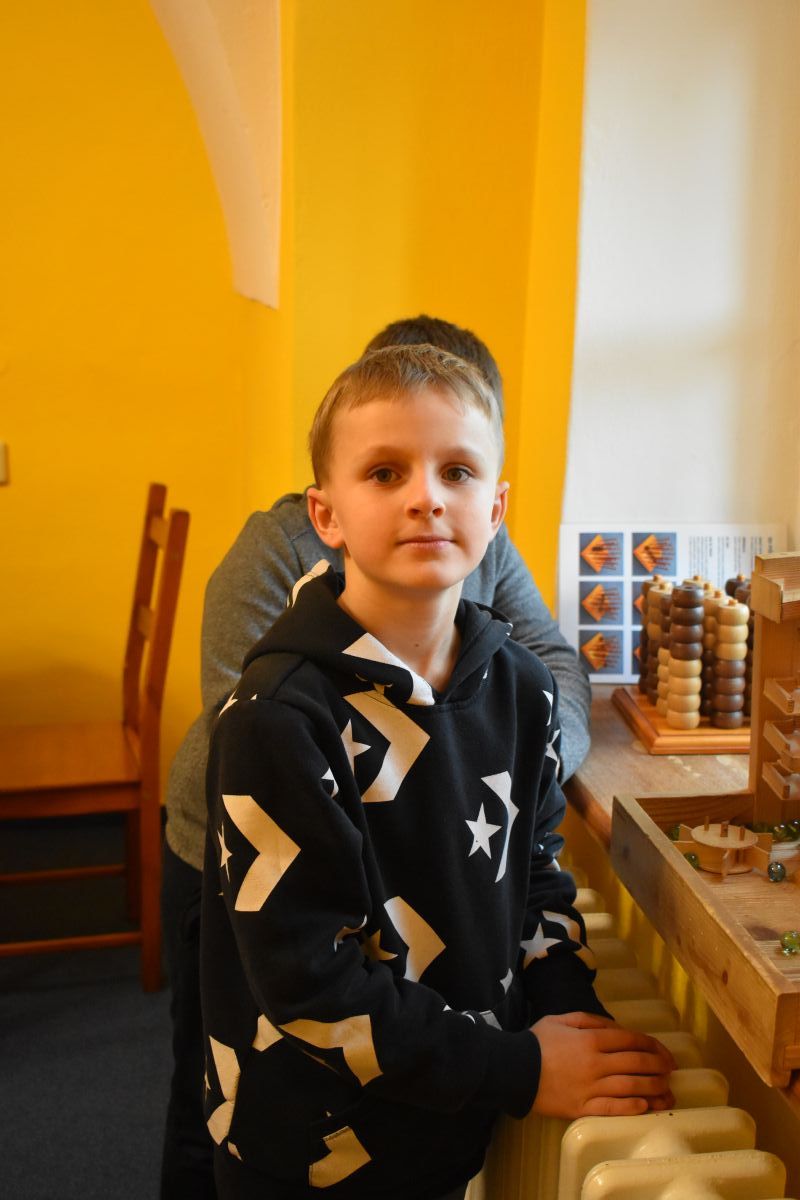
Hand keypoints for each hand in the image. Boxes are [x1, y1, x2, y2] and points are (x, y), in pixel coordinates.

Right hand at [530, 1011, 675, 1117]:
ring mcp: (590, 1087)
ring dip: (653, 1088)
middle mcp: (596, 1063)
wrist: (514, 1069)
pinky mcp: (583, 1108)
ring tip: (667, 1090)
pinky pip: (613, 1109)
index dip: (652, 1045)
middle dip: (658, 1066)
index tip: (664, 1051)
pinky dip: (632, 1107)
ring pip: (631, 1087)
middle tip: (671, 1069)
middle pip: (636, 1063)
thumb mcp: (562, 1019)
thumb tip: (615, 1026)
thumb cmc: (537, 1042)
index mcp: (591, 1039)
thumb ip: (590, 1019)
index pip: (630, 1040)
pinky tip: (646, 1106)